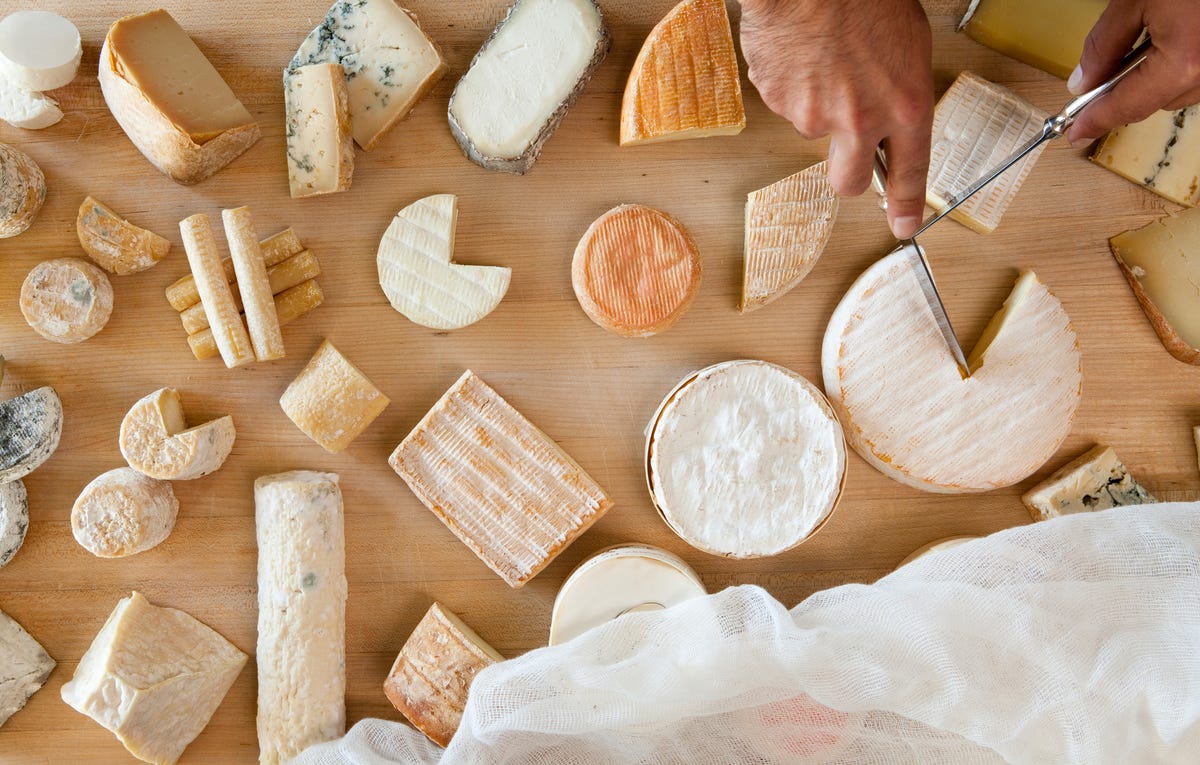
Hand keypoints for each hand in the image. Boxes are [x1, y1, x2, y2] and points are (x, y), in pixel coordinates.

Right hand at [739, 0, 933, 238]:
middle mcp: (859, 120)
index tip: (903, 225)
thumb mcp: (907, 43)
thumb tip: (888, 114)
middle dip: (849, 171)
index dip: (907, 207)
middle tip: (847, 147)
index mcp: (905, 105)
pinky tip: (803, 51)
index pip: (910, 173)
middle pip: (849, 180)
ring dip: (819, 103)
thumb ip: (898, 92)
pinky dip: (793, 82)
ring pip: (815, 128)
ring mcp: (813, 115)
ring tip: (825, 56)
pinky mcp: (778, 102)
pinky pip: (787, 101)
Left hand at [1067, 0, 1199, 144]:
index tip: (1075, 132)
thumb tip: (1083, 80)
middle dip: (1124, 93)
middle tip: (1096, 80)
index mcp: (1184, 63)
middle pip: (1154, 103)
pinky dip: (1177, 66)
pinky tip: (1168, 41)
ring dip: (1154, 78)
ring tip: (1143, 44)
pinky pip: (1197, 75)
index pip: (1128, 107)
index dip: (1095, 121)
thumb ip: (1104, 44)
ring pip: (1179, 90)